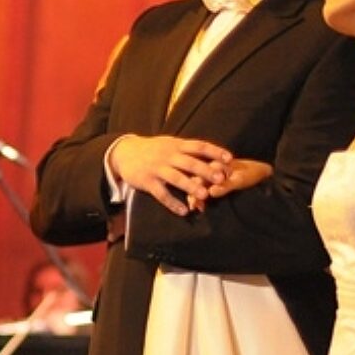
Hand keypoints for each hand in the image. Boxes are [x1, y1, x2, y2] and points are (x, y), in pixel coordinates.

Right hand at [109, 135, 231, 216]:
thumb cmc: (152, 149)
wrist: (125, 152)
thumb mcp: (169, 144)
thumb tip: (210, 154)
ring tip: (204, 195)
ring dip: (190, 186)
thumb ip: (187, 149)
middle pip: (190, 162)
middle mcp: (168, 156)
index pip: (199, 146)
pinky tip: (184, 211)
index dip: (215, 151)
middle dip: (206, 170)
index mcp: (176, 145)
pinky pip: (161, 194)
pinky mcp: (147, 182)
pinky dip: (172, 203)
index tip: (229, 158)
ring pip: (176, 177)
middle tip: (221, 179)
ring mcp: (157, 169)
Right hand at [199, 159, 273, 207]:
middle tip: (194, 206)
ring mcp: (212, 174)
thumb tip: (210, 192)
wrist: (261, 173)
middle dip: (193, 194)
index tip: (195, 201)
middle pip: (197, 180)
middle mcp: (211, 168)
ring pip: (199, 185)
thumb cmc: (252, 174)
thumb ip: (226, 186)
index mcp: (216, 164)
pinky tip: (200, 206)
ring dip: (195, 196)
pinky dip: (200, 197)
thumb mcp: (240, 180)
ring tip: (196, 208)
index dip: (195, 188)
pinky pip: (204, 188)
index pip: (200, 176)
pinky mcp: (215, 181)